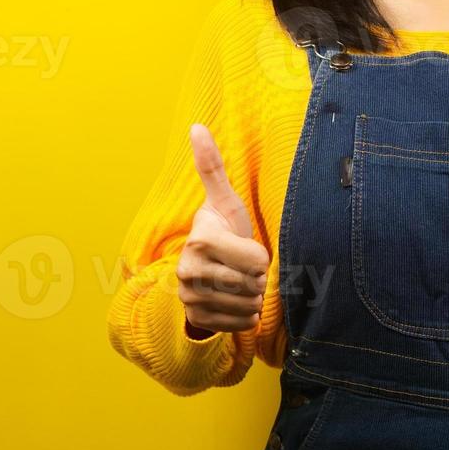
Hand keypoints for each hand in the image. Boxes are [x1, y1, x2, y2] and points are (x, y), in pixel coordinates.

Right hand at [176, 123, 269, 338]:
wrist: (205, 268)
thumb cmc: (223, 230)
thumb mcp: (224, 201)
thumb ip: (212, 167)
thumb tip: (197, 126)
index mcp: (200, 241)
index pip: (256, 260)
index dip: (260, 255)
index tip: (247, 247)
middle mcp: (188, 271)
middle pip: (253, 283)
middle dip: (258, 276)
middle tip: (244, 266)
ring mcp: (189, 298)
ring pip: (249, 304)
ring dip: (254, 295)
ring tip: (241, 281)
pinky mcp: (196, 320)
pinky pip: (241, 323)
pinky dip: (246, 315)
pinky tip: (236, 301)